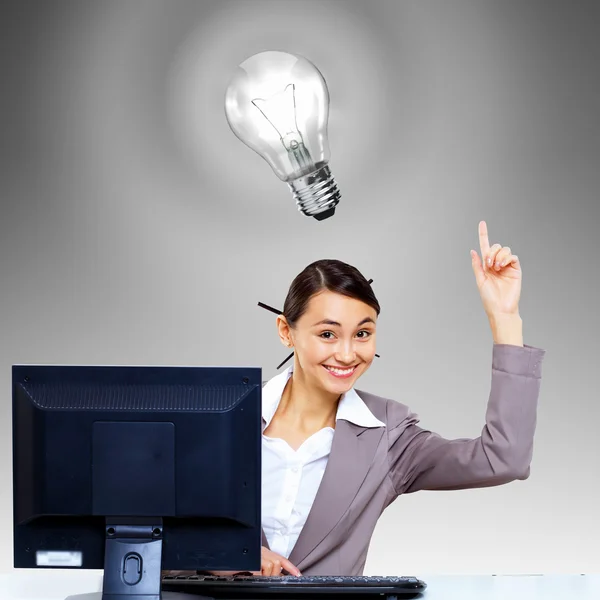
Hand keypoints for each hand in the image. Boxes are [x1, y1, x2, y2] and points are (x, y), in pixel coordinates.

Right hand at [185, 547, 300, 577]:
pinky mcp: (248, 559)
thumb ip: (260, 568)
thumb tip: (272, 576)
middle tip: (267, 580)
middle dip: (275, 575)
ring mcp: (254, 553)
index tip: (298, 574)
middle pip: (277, 563)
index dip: (290, 567)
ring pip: (272, 566)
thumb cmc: (227, 562)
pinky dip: (259, 576)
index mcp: (261, 550)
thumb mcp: (248, 566)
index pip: (280, 558)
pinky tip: (253, 576)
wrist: (213, 558)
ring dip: (267, 576)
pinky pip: (261, 570)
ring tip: (256, 578)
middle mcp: (260, 550)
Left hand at [470, 221, 521, 317]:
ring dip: (498, 256)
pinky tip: (501, 267)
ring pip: (505, 250)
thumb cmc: (489, 298)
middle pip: (496, 246)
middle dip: (491, 252)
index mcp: (486, 265)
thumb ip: (477, 265)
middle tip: (488, 264)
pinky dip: (506, 258)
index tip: (482, 222)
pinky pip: (513, 256)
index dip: (484, 234)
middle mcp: (497, 264)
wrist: (500, 308)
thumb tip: (473, 251)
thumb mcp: (480, 280)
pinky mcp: (516, 269)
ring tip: (495, 267)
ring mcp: (507, 266)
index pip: (485, 247)